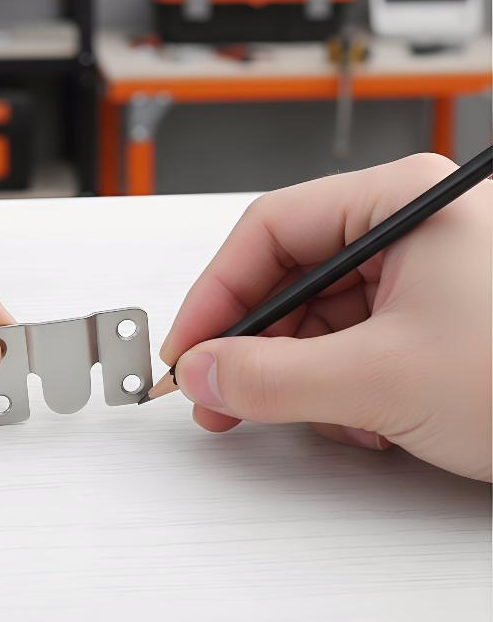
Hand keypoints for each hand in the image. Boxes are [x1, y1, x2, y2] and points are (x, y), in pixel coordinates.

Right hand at [162, 153, 491, 481]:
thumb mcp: (386, 377)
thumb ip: (275, 376)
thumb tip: (204, 370)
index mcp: (399, 201)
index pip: (269, 231)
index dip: (216, 293)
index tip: (187, 347)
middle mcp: (409, 228)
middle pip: (291, 276)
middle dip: (256, 344)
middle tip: (223, 393)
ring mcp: (423, 273)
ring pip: (321, 318)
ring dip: (304, 374)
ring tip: (323, 417)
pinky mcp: (433, 317)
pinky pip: (355, 342)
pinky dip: (343, 387)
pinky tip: (366, 420)